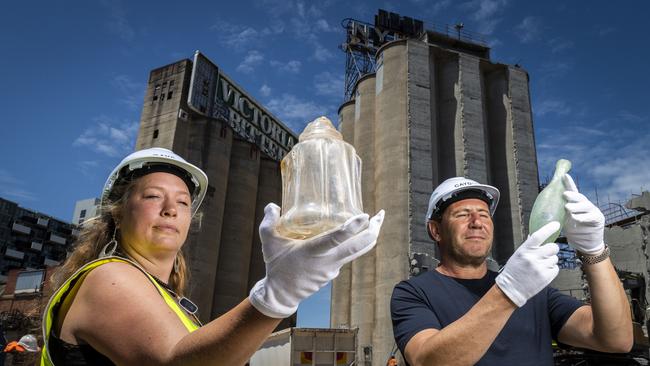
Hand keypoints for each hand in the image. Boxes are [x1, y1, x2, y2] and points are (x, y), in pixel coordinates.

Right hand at [249, 203, 384, 317]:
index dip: (352, 228)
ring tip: (376, 222)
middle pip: (359, 247)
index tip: (366, 216)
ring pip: (357, 252)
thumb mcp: (268, 242)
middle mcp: (327, 261)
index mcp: (312, 252)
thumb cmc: (276, 266)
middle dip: (373, 230)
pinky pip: (347, 256)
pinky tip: (353, 234)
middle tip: (380, 215)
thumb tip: (273, 205)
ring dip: (369, 237)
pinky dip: (353, 245)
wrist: (281, 294)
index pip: (336, 239)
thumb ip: (269, 222)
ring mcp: (333, 269)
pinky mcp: (333, 273)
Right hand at [495, 221, 560, 306]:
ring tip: (540, 266)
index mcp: (524, 250)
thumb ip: (528, 246)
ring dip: (550, 260)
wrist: (512, 288)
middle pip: (553, 247)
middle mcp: (533, 258)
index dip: (549, 229)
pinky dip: (551, 269)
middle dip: (552, 249)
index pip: (539, 235)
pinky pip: (556, 268)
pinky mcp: (547, 277)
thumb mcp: (518, 254)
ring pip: (555, 258)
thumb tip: (537, 236)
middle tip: (546, 253)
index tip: (556, 225)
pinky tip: (542, 272)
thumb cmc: (514, 270)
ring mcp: (541, 268)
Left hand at [563, 174, 604, 254]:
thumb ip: (558, 212)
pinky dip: (583, 217)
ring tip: (568, 207)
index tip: (564, 175)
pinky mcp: (598, 219)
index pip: (572, 192)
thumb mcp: (564, 220)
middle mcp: (585, 205)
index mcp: (576, 204)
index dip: (569, 183)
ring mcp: (593, 211)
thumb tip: (543, 207)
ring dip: (576, 206)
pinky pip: (591, 216)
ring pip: (586, 205)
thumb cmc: (573, 231)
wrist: (585, 245)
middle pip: (579, 197)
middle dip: (572, 195)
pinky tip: (576, 218)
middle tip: (564, 194)